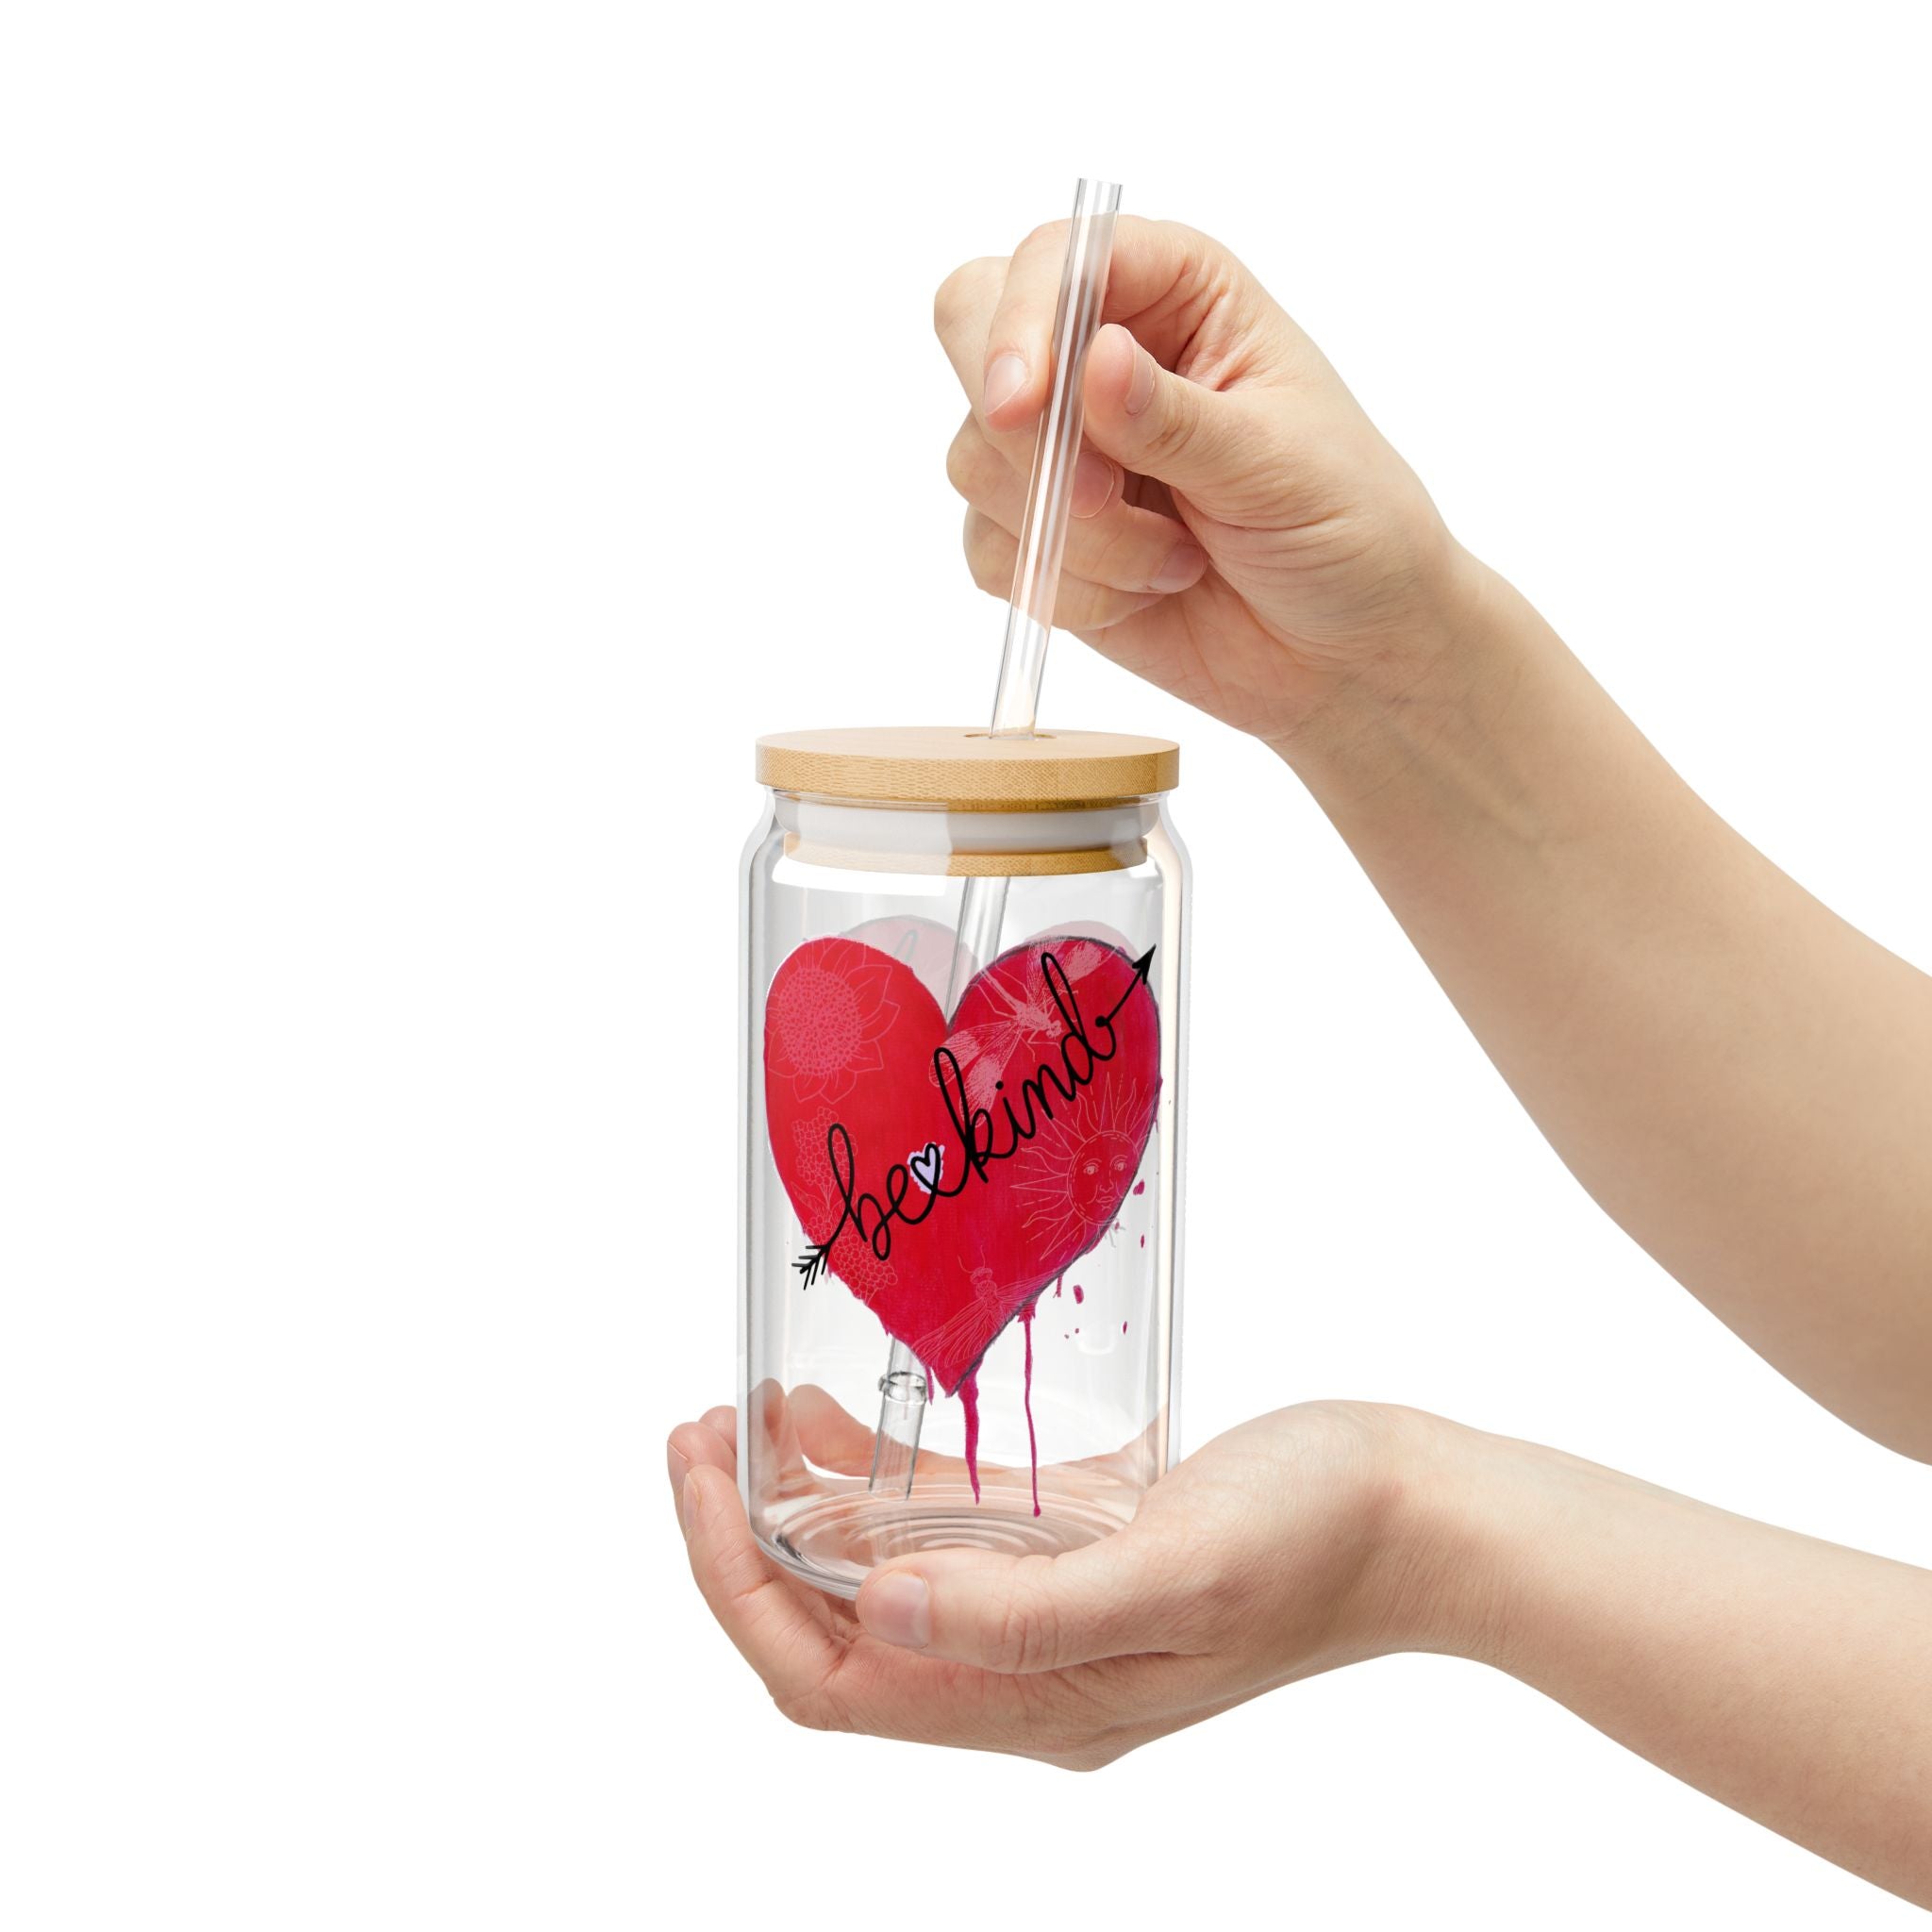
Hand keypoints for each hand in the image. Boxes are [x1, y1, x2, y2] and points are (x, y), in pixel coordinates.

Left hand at [667, 1397, 1448, 1768]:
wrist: (1419, 1511)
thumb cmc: (1316, 1540)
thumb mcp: (1172, 1574)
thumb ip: (1021, 1611)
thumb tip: (872, 1611)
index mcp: (1033, 1704)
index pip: (829, 1679)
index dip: (738, 1588)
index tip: (698, 1477)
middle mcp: (1024, 1673)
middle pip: (834, 1633)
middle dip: (745, 1543)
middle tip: (699, 1436)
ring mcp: (1049, 1614)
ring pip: (879, 1582)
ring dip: (801, 1511)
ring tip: (743, 1420)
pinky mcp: (1076, 1553)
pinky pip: (945, 1535)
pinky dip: (879, 1487)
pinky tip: (841, 1424)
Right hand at [936, 216, 1482, 751]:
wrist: (1345, 650)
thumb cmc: (1345, 526)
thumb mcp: (1276, 463)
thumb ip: (1175, 418)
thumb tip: (1094, 359)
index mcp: (1174, 291)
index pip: (1055, 259)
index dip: (1022, 322)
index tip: (1023, 407)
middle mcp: (1101, 352)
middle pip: (971, 330)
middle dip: (1019, 430)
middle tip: (1095, 496)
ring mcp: (1062, 446)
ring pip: (977, 460)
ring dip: (1073, 533)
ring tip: (1175, 560)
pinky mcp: (1040, 535)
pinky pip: (991, 551)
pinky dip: (1065, 588)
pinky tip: (1148, 593)